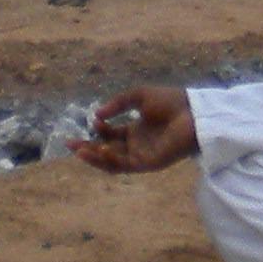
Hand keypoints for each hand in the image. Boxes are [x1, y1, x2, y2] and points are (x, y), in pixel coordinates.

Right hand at [69, 86, 197, 173]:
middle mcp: (136, 145)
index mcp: (135, 131)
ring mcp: (142, 156)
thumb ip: (118, 104)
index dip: (99, 130)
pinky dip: (111, 160)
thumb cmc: (170, 101)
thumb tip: (96, 115)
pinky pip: (125, 166)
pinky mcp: (148, 164)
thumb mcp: (139, 96)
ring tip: (79, 150)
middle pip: (107, 151)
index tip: (91, 121)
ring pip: (112, 162)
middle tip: (69, 144)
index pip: (110, 136)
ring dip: (95, 158)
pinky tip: (101, 149)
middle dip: (87, 149)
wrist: (193, 112)